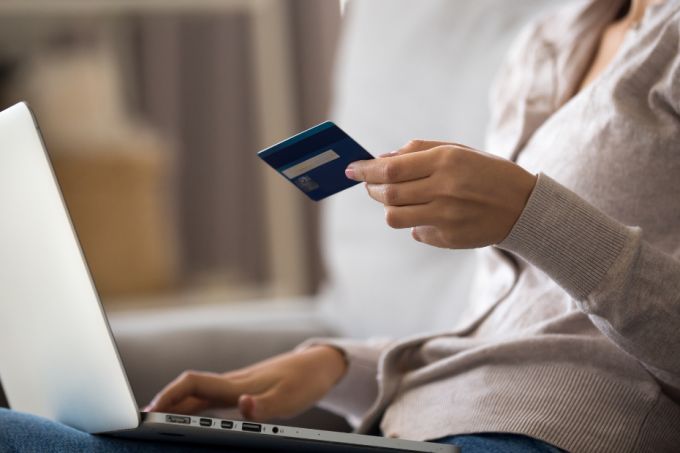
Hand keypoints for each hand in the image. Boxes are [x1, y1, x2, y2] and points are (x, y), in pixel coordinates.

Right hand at [144, 346, 346, 421]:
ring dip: (176, 407)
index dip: (168, 395)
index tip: (148, 411)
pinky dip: (192, 408)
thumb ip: (264, 406)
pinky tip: (189, 420)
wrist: (320, 363)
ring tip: (156, 424)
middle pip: (189, 391)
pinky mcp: (243, 390)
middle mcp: (232, 383)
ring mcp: (236, 386)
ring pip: (197, 395)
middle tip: (140, 424)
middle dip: (163, 404)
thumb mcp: (290, 399)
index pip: (193, 384)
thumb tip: (241, 406)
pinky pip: (210, 399)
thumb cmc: (305, 380)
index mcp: (237, 385)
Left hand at [345, 140, 536, 248]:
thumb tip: (381, 159)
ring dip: (388, 207)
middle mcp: (444, 189)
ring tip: (397, 199)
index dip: (365, 169)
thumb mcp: (457, 150)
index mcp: (446, 161)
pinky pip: (415, 232)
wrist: (523, 206)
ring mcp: (447, 217)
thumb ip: (418, 151)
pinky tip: (427, 213)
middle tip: (370, 184)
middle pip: (388, 194)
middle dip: (372, 188)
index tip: (351, 169)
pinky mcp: (449, 238)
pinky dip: (412, 222)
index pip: (390, 168)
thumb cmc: (486, 172)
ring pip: (395, 217)